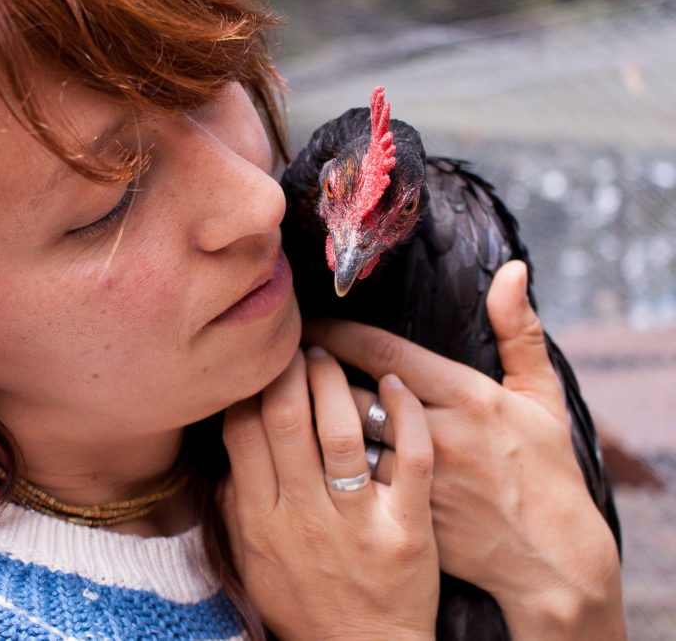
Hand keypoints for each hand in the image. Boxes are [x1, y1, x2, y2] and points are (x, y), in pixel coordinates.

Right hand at [220, 347, 438, 638]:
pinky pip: (409, 459)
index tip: (254, 361)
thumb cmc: (305, 606)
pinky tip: (395, 384)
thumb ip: (235, 506)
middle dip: (286, 371)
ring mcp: (357, 522)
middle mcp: (304, 515)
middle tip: (292, 343)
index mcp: (261, 519)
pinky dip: (402, 415)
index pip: (244, 432)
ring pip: (341, 432)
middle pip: (287, 421)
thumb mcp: (252, 561)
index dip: (247, 386)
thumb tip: (227, 450)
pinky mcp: (407, 529)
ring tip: (330, 357)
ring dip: (334, 383)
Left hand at [304, 261, 623, 638]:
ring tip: (275, 400)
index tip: (307, 322)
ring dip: (307, 421)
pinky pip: (348, 488)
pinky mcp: (403, 521)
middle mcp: (439, 435)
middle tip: (278, 357)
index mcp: (469, 397)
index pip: (384, 351)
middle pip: (351, 395)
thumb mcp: (543, 396)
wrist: (552, 559)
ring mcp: (418, 482)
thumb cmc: (546, 470)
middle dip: (310, 374)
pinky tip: (290, 454)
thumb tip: (512, 269)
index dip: (337, 333)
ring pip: (342, 443)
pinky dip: (319, 468)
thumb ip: (519, 330)